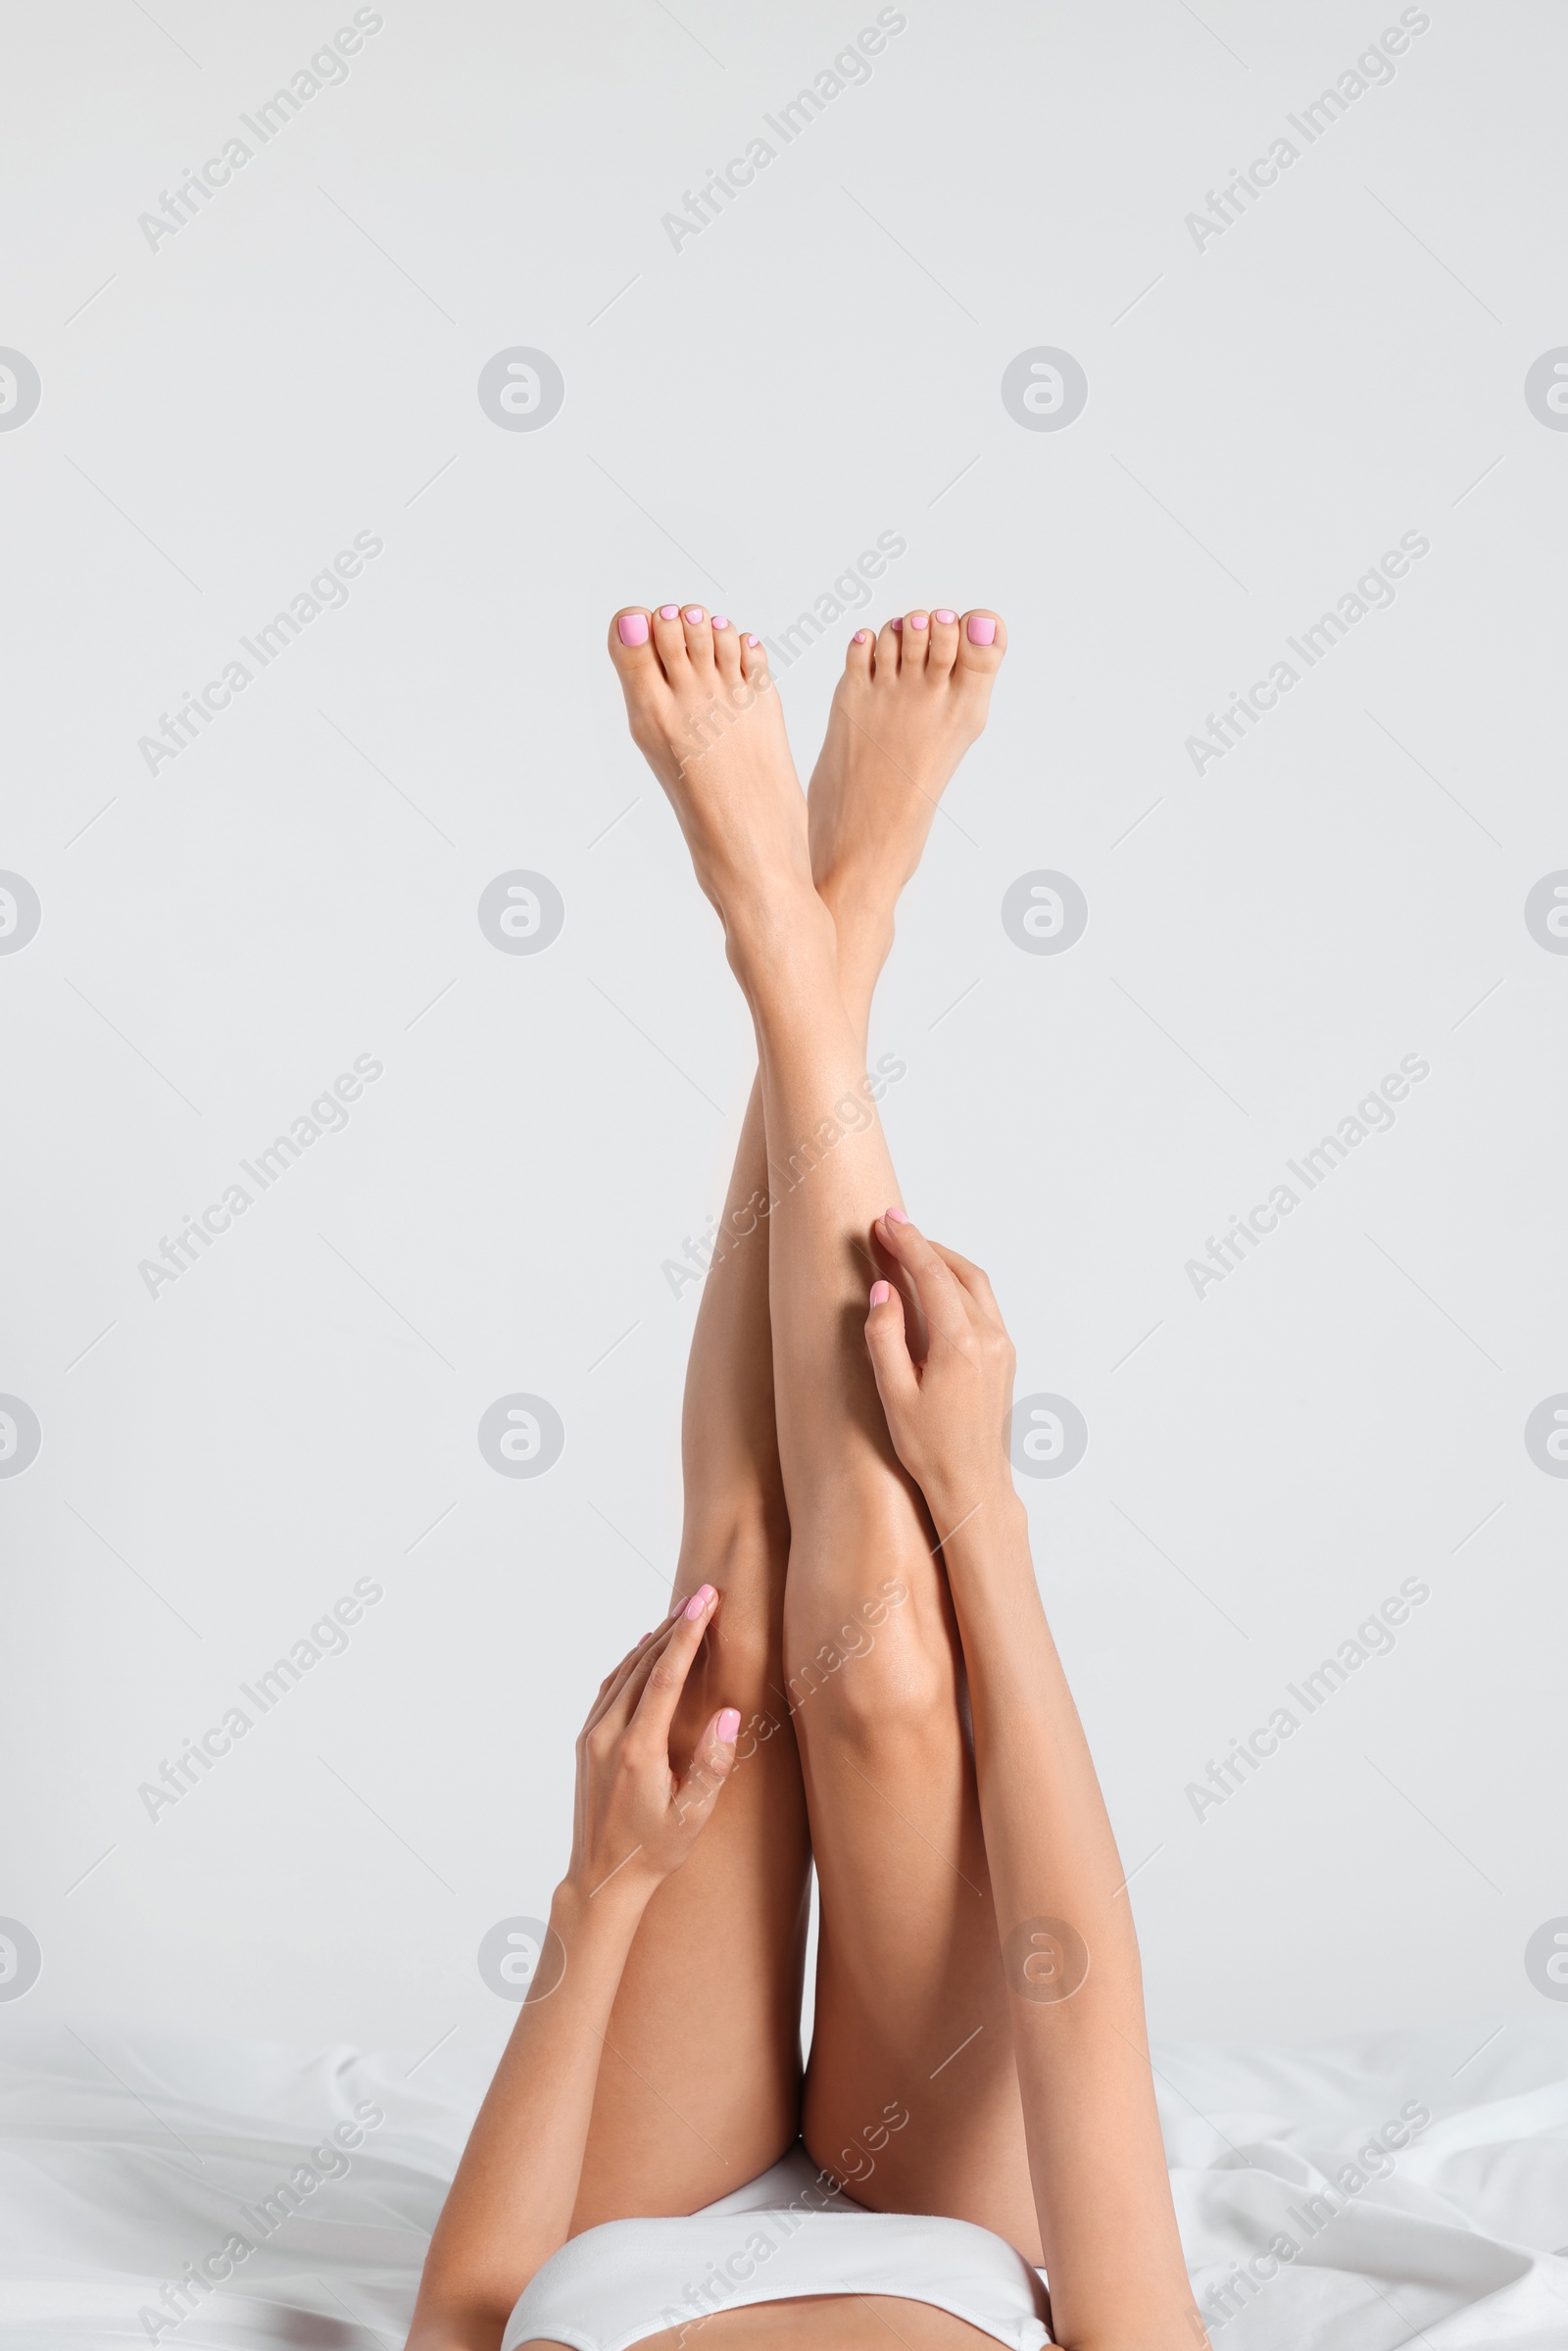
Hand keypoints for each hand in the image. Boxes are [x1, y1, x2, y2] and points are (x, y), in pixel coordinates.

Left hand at [566, 1588, 739, 1908]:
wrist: (601, 1880)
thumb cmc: (654, 1852)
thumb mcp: (693, 1817)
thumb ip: (713, 1764)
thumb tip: (729, 1713)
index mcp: (636, 1751)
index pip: (665, 1677)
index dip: (687, 1634)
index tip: (705, 1600)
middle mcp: (607, 1736)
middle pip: (644, 1666)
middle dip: (675, 1628)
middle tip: (702, 1596)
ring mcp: (591, 1738)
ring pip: (623, 1674)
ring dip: (653, 1643)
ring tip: (681, 1616)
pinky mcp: (584, 1744)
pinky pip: (609, 1690)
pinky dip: (630, 1665)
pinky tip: (645, 1654)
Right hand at [865, 1211, 1016, 1521]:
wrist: (974, 1484)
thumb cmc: (931, 1449)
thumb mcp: (894, 1394)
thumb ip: (885, 1337)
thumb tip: (884, 1290)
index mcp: (960, 1344)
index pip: (931, 1275)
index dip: (907, 1242)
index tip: (886, 1221)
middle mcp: (989, 1338)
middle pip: (958, 1271)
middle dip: (925, 1244)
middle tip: (893, 1226)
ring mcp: (1003, 1346)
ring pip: (976, 1284)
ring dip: (945, 1260)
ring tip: (912, 1249)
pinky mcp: (1006, 1356)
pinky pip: (985, 1303)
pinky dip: (959, 1282)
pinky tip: (937, 1285)